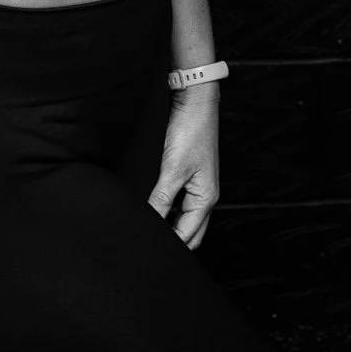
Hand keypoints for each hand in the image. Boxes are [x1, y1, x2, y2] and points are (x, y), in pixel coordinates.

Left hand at [147, 84, 219, 249]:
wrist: (195, 102)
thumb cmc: (192, 131)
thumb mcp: (173, 169)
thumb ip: (161, 199)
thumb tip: (149, 223)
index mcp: (205, 199)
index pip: (187, 237)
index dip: (168, 246)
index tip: (146, 249)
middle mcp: (204, 196)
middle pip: (188, 233)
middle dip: (171, 242)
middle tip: (145, 244)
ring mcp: (196, 186)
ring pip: (182, 219)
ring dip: (168, 226)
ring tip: (145, 228)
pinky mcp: (187, 175)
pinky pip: (178, 203)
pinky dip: (166, 210)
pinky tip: (150, 207)